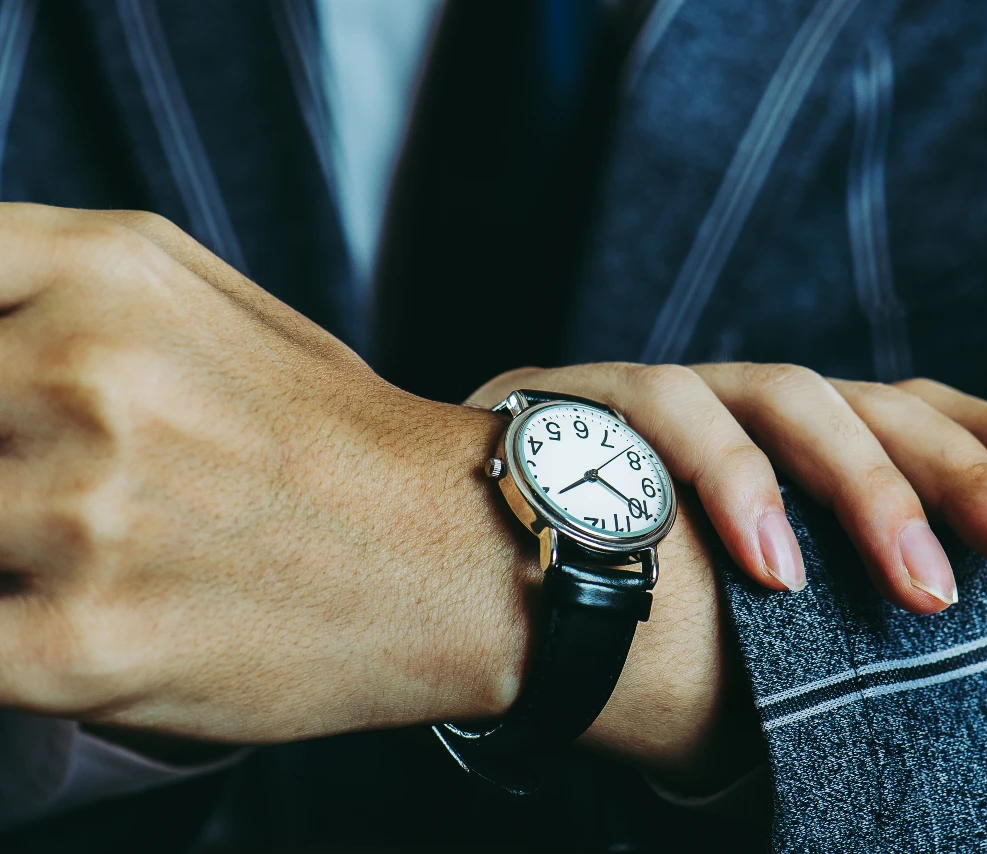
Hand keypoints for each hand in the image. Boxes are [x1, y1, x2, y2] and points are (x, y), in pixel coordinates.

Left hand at [0, 203, 751, 788]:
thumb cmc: (339, 440)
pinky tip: (75, 622)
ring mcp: (79, 515)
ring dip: (7, 552)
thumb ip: (56, 284)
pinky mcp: (79, 647)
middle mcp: (83, 378)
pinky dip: (8, 636)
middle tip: (60, 488)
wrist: (464, 559)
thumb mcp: (204, 298)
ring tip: (100, 555)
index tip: (3, 409)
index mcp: (105, 274)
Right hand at [470, 363, 986, 613]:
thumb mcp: (732, 616)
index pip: (907, 410)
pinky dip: (730, 484)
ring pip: (785, 395)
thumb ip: (816, 617)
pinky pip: (666, 417)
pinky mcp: (582, 395)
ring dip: (861, 488)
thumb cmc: (598, 596)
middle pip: (871, 401)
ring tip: (918, 588)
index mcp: (779, 439)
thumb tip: (921, 677)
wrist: (440, 557)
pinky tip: (770, 564)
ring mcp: (657, 391)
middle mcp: (730, 400)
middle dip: (962, 473)